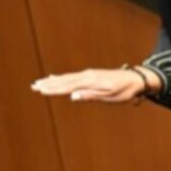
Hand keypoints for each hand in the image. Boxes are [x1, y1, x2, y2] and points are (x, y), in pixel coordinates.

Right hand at [31, 68, 156, 102]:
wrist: (136, 78)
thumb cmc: (124, 90)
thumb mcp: (109, 96)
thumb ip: (90, 96)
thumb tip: (73, 96)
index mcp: (90, 82)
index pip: (68, 86)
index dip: (53, 89)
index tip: (40, 90)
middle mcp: (87, 76)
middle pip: (64, 81)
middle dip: (49, 84)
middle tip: (34, 86)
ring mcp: (89, 74)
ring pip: (67, 77)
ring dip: (53, 80)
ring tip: (40, 82)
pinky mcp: (91, 75)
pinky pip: (73, 76)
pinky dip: (62, 77)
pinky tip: (56, 77)